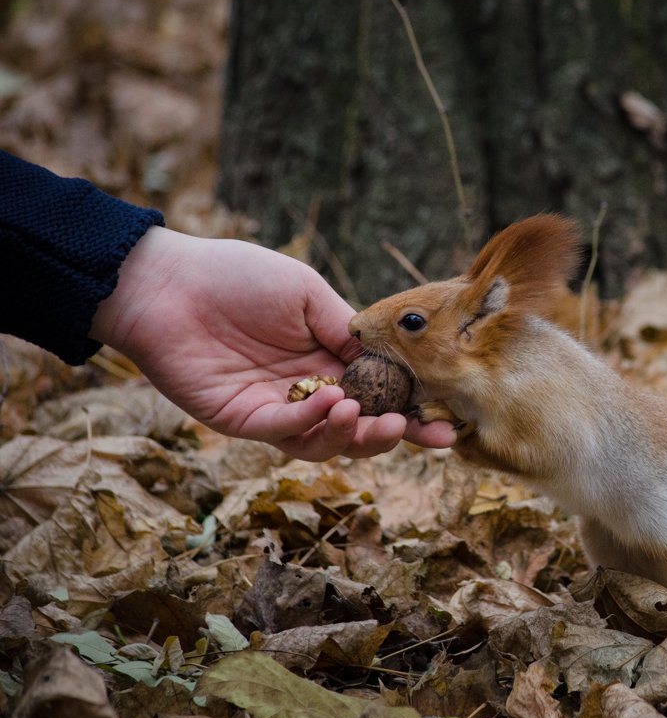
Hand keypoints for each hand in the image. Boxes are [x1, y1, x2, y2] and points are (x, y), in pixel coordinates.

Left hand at [91, 226, 456, 460]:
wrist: (168, 282)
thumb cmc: (237, 276)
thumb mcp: (306, 292)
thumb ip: (346, 326)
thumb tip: (390, 360)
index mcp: (329, 359)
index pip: (380, 393)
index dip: (414, 409)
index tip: (448, 421)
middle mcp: (308, 390)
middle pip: (360, 428)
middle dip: (394, 435)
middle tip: (422, 432)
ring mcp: (276, 409)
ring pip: (326, 441)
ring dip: (355, 434)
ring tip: (369, 415)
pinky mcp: (242, 419)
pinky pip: (284, 431)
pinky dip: (311, 421)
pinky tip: (330, 399)